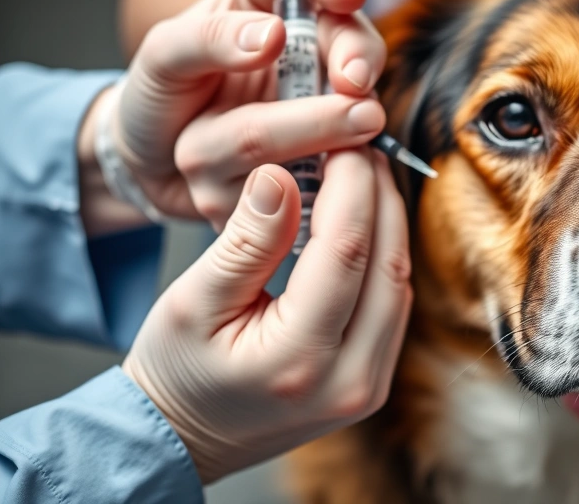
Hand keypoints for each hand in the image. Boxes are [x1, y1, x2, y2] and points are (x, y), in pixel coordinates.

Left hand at [107, 0, 386, 228]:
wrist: (152, 170)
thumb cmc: (157, 100)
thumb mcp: (163, 59)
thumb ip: (209, 39)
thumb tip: (275, 36)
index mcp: (258, 10)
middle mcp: (295, 51)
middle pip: (345, 37)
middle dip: (358, 59)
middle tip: (355, 87)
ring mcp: (312, 101)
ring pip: (348, 98)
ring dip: (342, 120)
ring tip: (347, 131)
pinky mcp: (318, 149)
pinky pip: (338, 151)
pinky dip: (336, 162)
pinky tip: (322, 172)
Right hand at [122, 150, 410, 482]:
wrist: (186, 437)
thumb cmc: (178, 371)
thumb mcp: (192, 301)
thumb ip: (245, 241)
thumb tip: (282, 176)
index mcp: (298, 361)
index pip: (347, 250)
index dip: (351, 185)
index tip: (342, 142)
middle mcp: (349, 381)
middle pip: (388, 263)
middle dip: (379, 195)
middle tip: (361, 147)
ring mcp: (370, 387)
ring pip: (401, 282)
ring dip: (389, 222)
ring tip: (365, 175)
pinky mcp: (375, 381)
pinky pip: (396, 304)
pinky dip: (385, 255)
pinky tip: (366, 221)